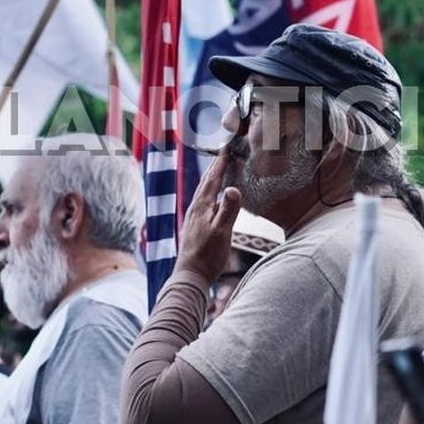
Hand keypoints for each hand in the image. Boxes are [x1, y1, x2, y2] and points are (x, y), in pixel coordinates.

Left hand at [171, 152, 241, 284]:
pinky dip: (212, 192)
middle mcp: (196, 208)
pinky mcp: (196, 225)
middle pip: (207, 182)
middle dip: (215, 166)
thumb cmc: (207, 256)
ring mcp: (195, 217)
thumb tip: (233, 188)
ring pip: (205, 191)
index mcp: (201, 206)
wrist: (191, 276)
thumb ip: (228, 210)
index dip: (220, 163)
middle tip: (224, 152)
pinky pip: (206, 201)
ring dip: (213, 178)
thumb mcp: (221, 232)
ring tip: (220, 169)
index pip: (213, 179)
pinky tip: (215, 198)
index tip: (227, 148)